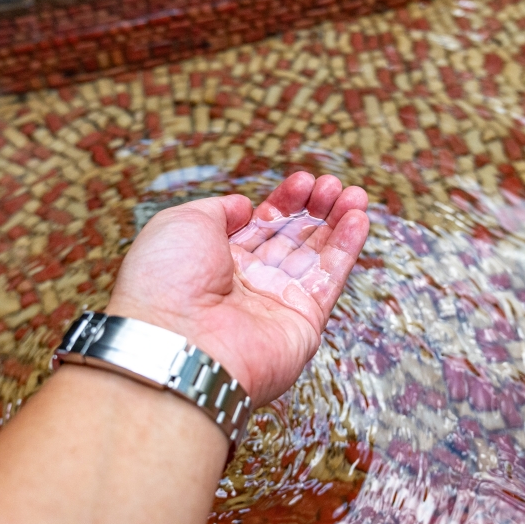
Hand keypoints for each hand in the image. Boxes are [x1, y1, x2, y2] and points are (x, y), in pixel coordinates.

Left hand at [105, 172, 368, 404]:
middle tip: (331, 185)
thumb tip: (244, 207)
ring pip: (316, 256)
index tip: (304, 180)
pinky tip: (358, 219)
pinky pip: (330, 281)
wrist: (176, 343)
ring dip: (337, 223)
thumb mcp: (182, 223)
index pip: (260, 225)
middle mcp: (247, 284)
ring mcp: (275, 304)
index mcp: (215, 261)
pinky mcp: (303, 324)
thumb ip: (218, 210)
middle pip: (291, 238)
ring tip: (355, 194)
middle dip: (314, 209)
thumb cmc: (166, 282)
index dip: (284, 201)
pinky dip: (346, 249)